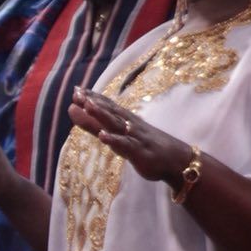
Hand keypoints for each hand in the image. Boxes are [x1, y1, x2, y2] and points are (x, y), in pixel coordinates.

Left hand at [70, 89, 193, 185]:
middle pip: (109, 111)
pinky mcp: (140, 152)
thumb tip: (73, 110)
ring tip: (88, 106)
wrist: (177, 161)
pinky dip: (115, 140)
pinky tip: (103, 136)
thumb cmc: (144, 145)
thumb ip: (92, 124)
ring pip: (117, 124)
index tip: (75, 89)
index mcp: (124, 120)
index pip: (106, 105)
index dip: (91, 97)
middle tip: (77, 92)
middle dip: (93, 102)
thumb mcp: (114, 134)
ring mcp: (135, 137)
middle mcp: (129, 125)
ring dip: (103, 115)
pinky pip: (126, 145)